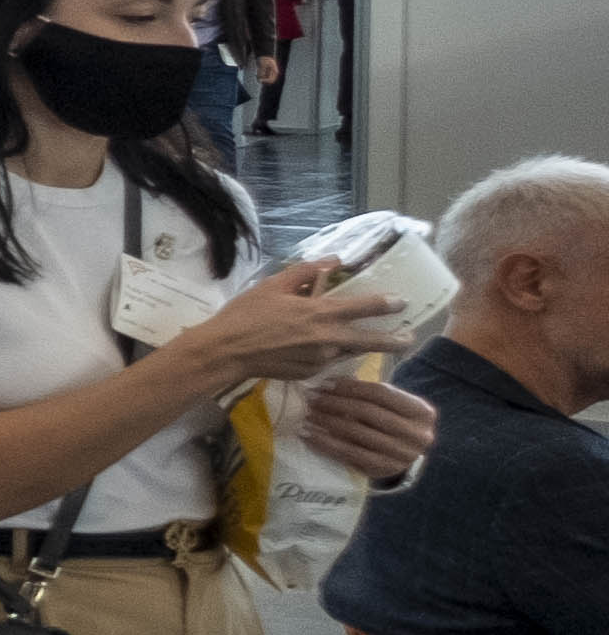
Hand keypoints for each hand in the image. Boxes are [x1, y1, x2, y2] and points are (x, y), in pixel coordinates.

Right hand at [184, 260, 406, 392]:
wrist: (226, 352)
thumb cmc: (246, 314)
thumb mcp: (273, 286)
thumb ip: (306, 272)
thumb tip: (332, 260)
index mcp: (321, 313)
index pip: (366, 307)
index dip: (388, 303)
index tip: (402, 302)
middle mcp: (328, 340)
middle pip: (374, 342)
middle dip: (396, 340)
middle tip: (409, 337)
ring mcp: (321, 361)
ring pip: (351, 353)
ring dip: (362, 347)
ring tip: (370, 342)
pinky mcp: (310, 374)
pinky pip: (329, 362)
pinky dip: (331, 354)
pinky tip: (322, 348)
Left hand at [288, 371, 436, 482]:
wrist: (405, 455)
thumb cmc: (394, 422)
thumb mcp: (392, 406)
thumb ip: (370, 393)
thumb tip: (329, 383)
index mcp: (422, 412)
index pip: (381, 393)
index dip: (350, 387)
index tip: (324, 384)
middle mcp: (417, 434)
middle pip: (368, 412)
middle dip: (335, 403)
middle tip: (311, 399)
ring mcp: (402, 454)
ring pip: (357, 433)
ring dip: (327, 423)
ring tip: (307, 415)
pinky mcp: (384, 469)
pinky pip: (349, 453)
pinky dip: (326, 443)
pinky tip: (309, 436)